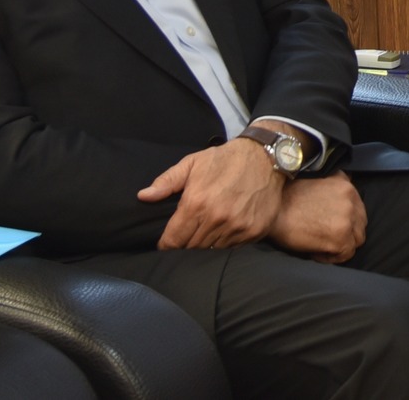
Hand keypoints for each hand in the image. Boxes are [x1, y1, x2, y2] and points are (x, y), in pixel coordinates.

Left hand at [138, 139, 286, 249]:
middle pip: (191, 249)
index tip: (167, 242)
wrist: (265, 156)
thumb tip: (143, 197)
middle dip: (185, 245)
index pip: (173, 241)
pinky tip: (224, 231)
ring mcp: (237, 227)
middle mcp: (217, 219)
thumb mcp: (192, 163)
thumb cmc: (224, 160)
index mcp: (196, 203)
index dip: (167, 244)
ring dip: (205, 245)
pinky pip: (232, 248)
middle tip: (187, 236)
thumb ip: (166, 182)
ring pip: (211, 251)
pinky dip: (225, 243)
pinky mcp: (254, 231)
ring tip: (205, 233)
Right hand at [267, 172, 367, 263]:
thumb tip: (338, 201)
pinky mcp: (340, 238)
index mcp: (346, 185)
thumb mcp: (317, 182)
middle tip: (326, 237)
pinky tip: (316, 251)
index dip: (345, 219)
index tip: (330, 224)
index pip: (357, 207)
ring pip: (356, 239)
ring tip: (321, 245)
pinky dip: (332, 257)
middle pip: (360, 223)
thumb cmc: (286, 199)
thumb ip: (333, 189)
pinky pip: (346, 254)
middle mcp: (351, 199)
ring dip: (341, 244)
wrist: (271, 211)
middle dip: (347, 232)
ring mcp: (348, 219)